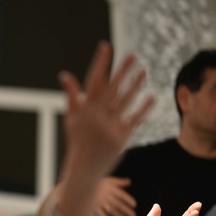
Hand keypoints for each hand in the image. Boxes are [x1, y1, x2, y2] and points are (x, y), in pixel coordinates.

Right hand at [55, 42, 154, 215]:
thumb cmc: (77, 141)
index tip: (106, 47)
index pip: (93, 81)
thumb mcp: (72, 118)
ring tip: (144, 70)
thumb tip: (65, 75)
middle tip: (133, 54)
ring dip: (135, 85)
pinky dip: (143, 108)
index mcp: (84, 110)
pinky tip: (151, 96)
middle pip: (112, 88)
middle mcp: (97, 116)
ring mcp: (110, 127)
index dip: (100, 63)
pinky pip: (135, 119)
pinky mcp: (122, 137)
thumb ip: (72, 96)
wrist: (83, 169)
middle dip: (122, 70)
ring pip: (126, 101)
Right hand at [94, 176, 136, 215]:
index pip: (122, 195)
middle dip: (127, 211)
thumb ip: (118, 182)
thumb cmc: (95, 182)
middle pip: (118, 204)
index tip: (134, 205)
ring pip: (111, 210)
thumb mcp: (108, 180)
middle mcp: (106, 195)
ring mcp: (99, 201)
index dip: (129, 200)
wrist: (81, 185)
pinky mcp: (93, 206)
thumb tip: (129, 181)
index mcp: (110, 188)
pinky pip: (101, 214)